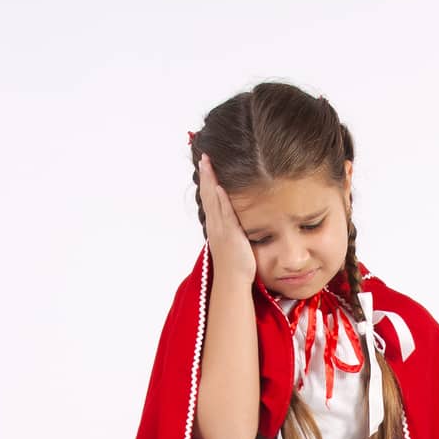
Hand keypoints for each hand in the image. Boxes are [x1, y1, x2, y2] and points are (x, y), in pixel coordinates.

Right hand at [198, 154, 256, 284]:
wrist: (233, 281)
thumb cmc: (236, 265)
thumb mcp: (233, 241)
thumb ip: (232, 228)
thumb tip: (235, 220)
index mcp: (215, 226)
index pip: (209, 198)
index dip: (207, 181)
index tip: (205, 165)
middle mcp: (215, 225)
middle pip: (207, 195)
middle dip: (205, 175)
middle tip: (203, 157)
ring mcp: (221, 229)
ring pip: (213, 200)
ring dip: (210, 181)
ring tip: (207, 164)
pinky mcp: (230, 234)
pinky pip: (225, 214)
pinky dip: (221, 200)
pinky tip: (218, 187)